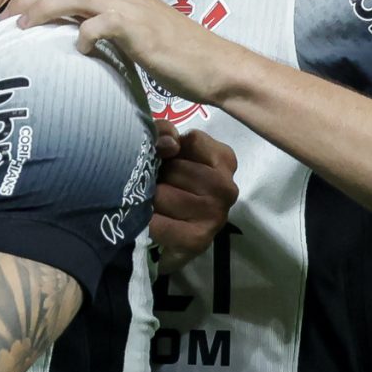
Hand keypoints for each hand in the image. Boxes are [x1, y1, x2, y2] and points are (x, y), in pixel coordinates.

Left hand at [9, 0, 249, 106]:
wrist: (213, 65)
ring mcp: (131, 6)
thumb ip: (104, 28)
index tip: (12, 13)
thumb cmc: (174, 55)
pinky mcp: (139, 28)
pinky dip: (83, 34)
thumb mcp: (132, 36)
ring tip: (21, 28)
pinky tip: (78, 50)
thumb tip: (71, 38)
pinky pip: (99, 24)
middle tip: (3, 19)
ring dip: (43, 10)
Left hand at [149, 124, 237, 270]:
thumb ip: (164, 132)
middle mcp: (226, 187)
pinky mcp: (199, 239)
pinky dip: (145, 222)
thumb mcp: (165, 150)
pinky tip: (148, 223)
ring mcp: (216, 214)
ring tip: (152, 205)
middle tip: (157, 187)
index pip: (191, 140)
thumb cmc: (167, 185)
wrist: (167, 239)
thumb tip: (169, 143)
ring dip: (148, 199)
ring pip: (162, 195)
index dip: (168, 149)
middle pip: (174, 168)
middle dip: (157, 176)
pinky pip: (157, 223)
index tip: (166, 161)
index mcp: (224, 160)